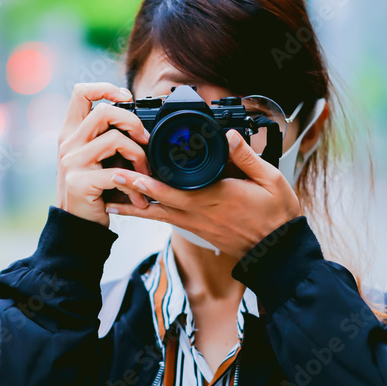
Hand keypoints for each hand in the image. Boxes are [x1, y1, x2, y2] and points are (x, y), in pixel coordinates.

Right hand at [56, 82, 152, 226]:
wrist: (78, 227)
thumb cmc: (94, 191)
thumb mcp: (96, 159)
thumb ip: (107, 138)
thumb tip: (139, 122)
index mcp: (70, 132)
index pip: (80, 92)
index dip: (106, 88)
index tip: (127, 98)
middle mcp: (68, 143)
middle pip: (104, 111)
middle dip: (134, 123)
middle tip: (146, 140)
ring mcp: (71, 162)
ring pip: (115, 139)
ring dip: (139, 155)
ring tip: (145, 172)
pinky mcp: (79, 182)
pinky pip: (117, 174)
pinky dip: (135, 184)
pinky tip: (139, 198)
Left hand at [103, 129, 302, 257]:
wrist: (277, 251)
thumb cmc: (276, 216)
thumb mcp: (270, 180)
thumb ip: (247, 156)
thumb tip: (228, 134)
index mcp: (213, 198)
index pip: (175, 190)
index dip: (150, 182)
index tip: (131, 169)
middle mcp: (198, 213)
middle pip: (157, 201)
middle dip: (131, 189)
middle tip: (108, 178)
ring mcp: (195, 223)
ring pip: (158, 215)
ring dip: (134, 207)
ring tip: (110, 200)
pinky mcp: (197, 229)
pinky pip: (168, 221)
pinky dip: (150, 214)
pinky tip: (137, 209)